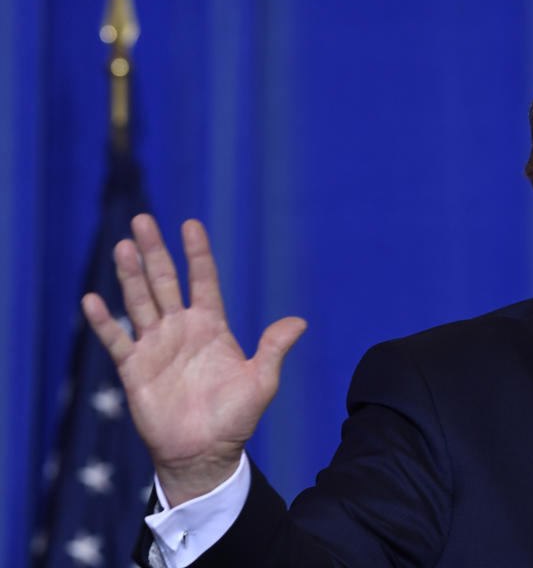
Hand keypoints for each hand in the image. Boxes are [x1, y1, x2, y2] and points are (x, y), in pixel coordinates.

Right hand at [82, 214, 306, 505]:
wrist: (204, 453)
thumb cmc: (235, 418)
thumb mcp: (261, 382)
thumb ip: (273, 349)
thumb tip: (300, 322)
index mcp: (211, 326)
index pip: (203, 280)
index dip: (198, 253)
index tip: (191, 224)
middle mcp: (181, 329)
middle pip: (164, 281)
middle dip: (155, 251)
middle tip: (143, 220)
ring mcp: (155, 346)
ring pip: (139, 301)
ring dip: (130, 275)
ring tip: (122, 247)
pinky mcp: (134, 368)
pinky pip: (116, 340)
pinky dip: (103, 322)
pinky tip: (92, 300)